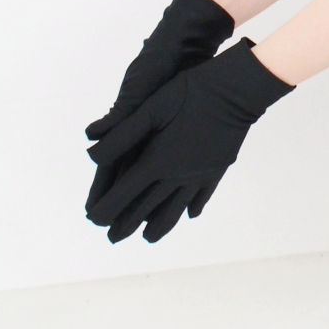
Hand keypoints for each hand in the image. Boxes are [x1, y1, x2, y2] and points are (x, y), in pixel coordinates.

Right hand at [84, 0, 235, 216]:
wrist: (185, 42)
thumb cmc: (158, 61)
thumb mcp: (138, 90)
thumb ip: (118, 117)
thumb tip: (90, 138)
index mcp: (128, 123)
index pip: (111, 164)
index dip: (103, 189)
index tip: (94, 214)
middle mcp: (142, 130)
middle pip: (128, 173)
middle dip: (121, 201)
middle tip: (114, 230)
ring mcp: (161, 128)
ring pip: (150, 170)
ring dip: (145, 195)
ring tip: (144, 223)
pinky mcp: (180, 125)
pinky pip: (174, 158)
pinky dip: (172, 177)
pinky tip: (181, 197)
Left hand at [84, 40, 293, 243]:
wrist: (236, 91)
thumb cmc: (190, 93)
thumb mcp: (150, 107)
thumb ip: (121, 134)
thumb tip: (91, 155)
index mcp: (156, 161)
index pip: (123, 195)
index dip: (105, 210)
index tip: (93, 219)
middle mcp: (177, 176)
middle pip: (146, 210)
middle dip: (126, 225)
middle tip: (112, 237)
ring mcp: (199, 176)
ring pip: (175, 211)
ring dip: (158, 226)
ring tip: (147, 237)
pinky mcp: (216, 170)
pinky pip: (200, 198)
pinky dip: (190, 209)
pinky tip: (188, 214)